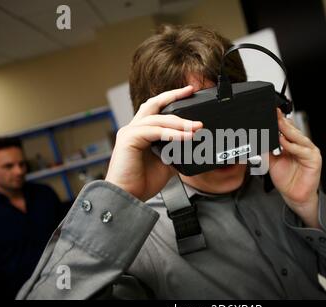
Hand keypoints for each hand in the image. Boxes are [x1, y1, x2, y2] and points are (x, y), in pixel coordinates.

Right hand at [105, 85, 202, 201]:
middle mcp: (134, 128)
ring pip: (158, 119)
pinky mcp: (128, 139)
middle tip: (191, 91)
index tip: (190, 93)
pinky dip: (171, 133)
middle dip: (173, 96)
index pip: (157, 109)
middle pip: (154, 104)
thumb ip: (176, 151)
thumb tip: (194, 145)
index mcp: (142, 132)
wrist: (129, 197)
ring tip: (196, 127)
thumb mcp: (167, 163)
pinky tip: (185, 137)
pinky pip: (154, 131)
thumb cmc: (142, 181)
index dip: (172, 99)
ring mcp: (130, 132)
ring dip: (179, 122)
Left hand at [269, 109, 321, 227]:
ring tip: (278, 124)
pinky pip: (302, 150)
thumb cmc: (285, 179)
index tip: (270, 114)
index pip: (286, 128)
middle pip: (292, 130)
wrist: (293, 196)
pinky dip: (293, 146)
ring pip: (298, 137)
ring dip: (287, 131)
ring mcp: (309, 151)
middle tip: (273, 114)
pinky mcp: (314, 159)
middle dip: (282, 122)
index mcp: (292, 143)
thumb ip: (267, 149)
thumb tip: (259, 138)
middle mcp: (301, 145)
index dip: (278, 121)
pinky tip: (284, 142)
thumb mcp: (271, 161)